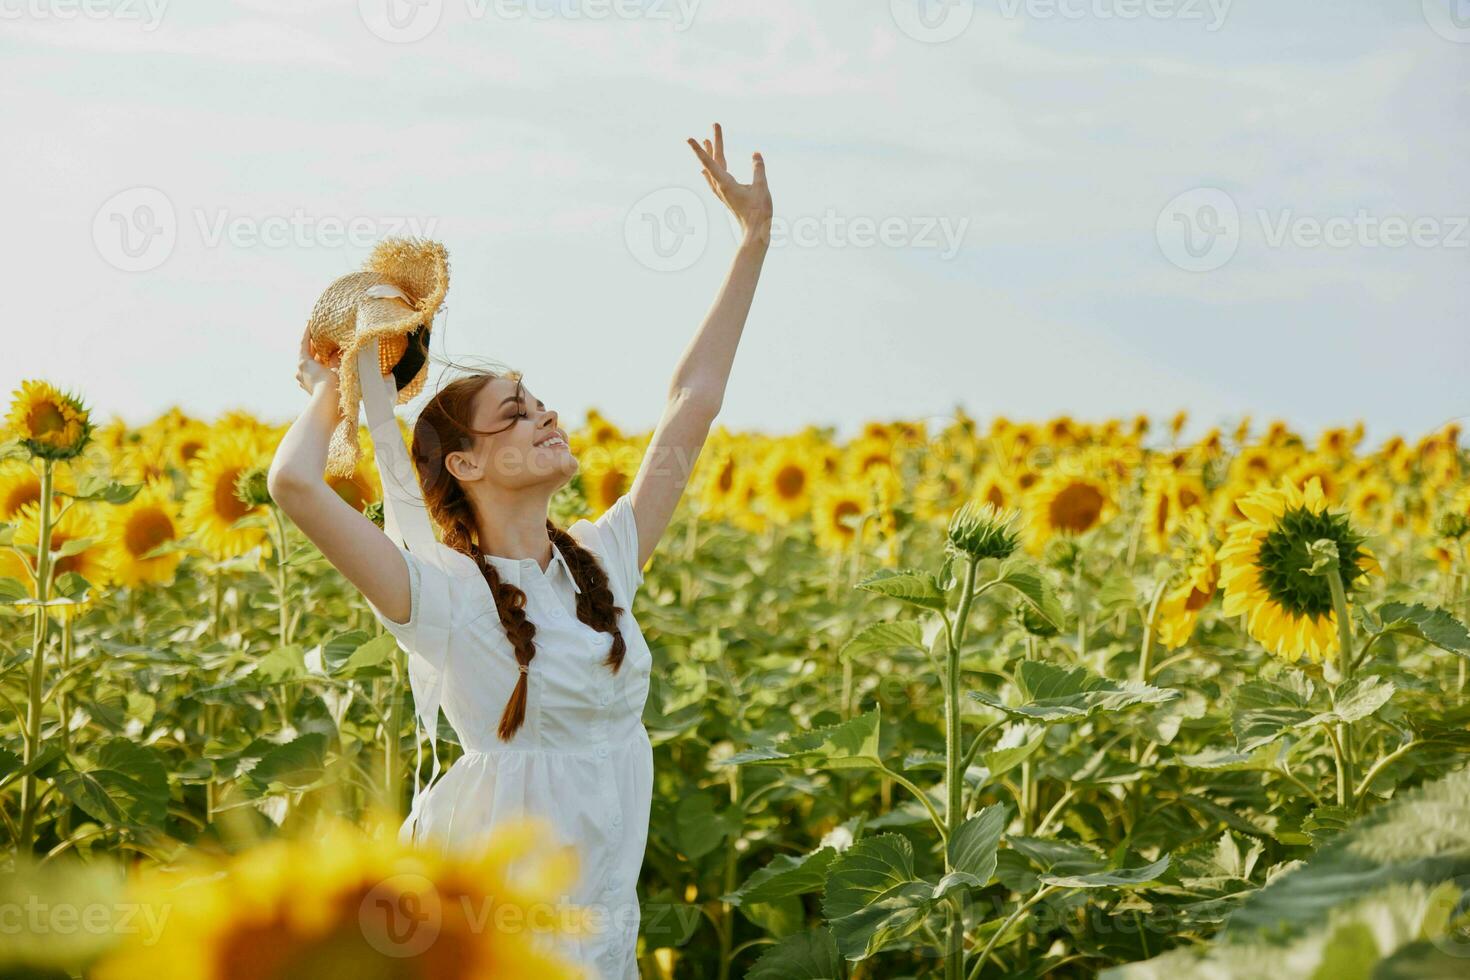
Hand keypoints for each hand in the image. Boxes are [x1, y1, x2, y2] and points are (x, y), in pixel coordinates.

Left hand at [297, 323, 341, 397]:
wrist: (328, 407)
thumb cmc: (332, 385)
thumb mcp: (335, 367)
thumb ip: (335, 358)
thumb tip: (336, 351)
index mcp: (303, 362)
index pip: (304, 342)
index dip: (307, 331)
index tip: (310, 321)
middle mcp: (300, 371)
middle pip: (307, 354)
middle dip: (316, 346)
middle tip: (322, 335)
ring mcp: (303, 381)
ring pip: (311, 365)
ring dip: (319, 358)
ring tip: (329, 352)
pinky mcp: (309, 389)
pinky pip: (314, 374)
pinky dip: (321, 368)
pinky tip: (330, 368)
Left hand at [687, 122, 771, 245]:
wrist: (755, 232)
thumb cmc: (758, 212)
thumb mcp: (761, 187)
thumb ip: (758, 169)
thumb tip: (755, 154)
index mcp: (726, 183)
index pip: (710, 162)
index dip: (699, 149)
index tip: (689, 138)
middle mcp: (720, 187)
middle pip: (713, 161)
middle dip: (713, 143)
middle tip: (714, 125)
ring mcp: (722, 192)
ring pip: (712, 169)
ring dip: (710, 154)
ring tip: (707, 141)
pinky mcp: (726, 196)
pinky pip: (714, 179)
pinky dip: (709, 170)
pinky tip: (704, 171)